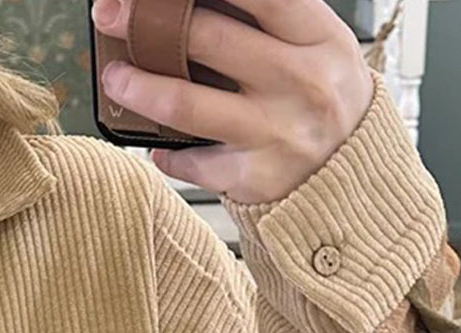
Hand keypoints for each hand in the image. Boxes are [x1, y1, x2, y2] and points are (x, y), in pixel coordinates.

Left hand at [91, 0, 376, 204]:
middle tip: (112, 15)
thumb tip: (191, 5)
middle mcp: (301, 81)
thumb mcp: (315, 43)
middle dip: (146, 23)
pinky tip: (156, 142)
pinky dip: (166, 152)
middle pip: (207, 39)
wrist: (357, 174)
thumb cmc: (326, 98)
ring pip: (186, 104)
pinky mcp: (256, 178)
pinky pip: (194, 161)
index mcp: (318, 35)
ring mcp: (277, 133)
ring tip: (116, 78)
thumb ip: (268, 18)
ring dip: (139, 88)